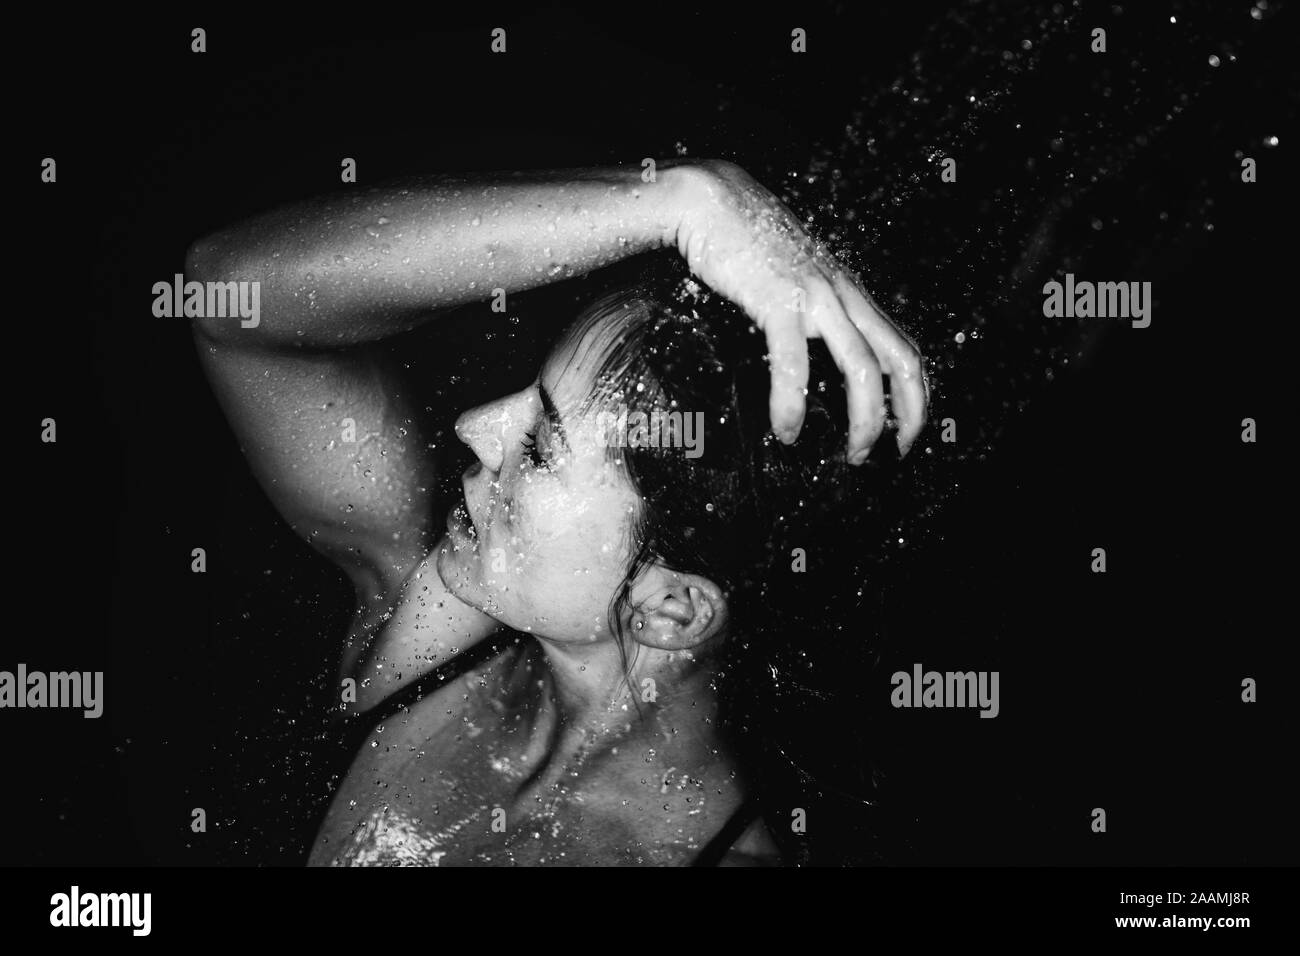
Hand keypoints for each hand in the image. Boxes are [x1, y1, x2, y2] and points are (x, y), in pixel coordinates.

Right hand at [673, 159, 927, 461]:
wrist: (712, 200)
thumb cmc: (745, 240)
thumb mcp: (793, 278)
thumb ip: (810, 312)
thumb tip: (808, 357)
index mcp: (850, 292)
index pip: (904, 348)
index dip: (916, 395)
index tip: (907, 432)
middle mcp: (844, 294)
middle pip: (900, 361)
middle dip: (907, 416)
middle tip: (892, 454)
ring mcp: (817, 296)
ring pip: (863, 367)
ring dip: (865, 420)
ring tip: (852, 454)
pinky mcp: (780, 299)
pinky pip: (795, 363)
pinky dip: (793, 404)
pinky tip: (787, 428)